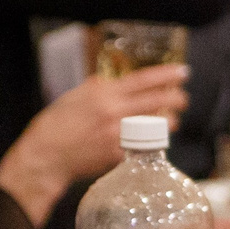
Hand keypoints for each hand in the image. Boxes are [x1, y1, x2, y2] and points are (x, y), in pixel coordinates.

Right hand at [0, 63, 189, 224]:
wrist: (46, 156)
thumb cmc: (55, 125)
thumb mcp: (74, 97)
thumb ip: (97, 89)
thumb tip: (112, 82)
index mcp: (103, 94)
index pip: (143, 80)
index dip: (166, 75)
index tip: (182, 72)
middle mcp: (114, 112)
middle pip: (157, 102)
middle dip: (176, 99)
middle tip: (183, 98)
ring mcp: (118, 135)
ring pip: (156, 126)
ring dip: (168, 122)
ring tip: (171, 120)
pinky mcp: (118, 155)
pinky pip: (142, 146)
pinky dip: (149, 142)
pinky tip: (151, 141)